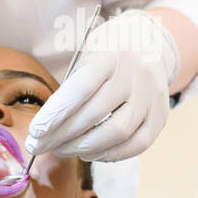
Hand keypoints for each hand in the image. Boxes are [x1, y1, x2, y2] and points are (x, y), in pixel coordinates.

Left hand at [24, 9, 179, 162]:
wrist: (149, 43)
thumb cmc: (107, 52)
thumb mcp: (87, 53)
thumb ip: (71, 86)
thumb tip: (46, 128)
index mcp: (112, 54)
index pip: (81, 89)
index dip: (56, 114)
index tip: (36, 132)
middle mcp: (136, 75)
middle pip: (95, 115)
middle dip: (62, 136)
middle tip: (40, 146)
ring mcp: (152, 96)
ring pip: (117, 134)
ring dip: (83, 148)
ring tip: (62, 149)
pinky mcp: (161, 115)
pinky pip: (137, 144)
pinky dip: (110, 154)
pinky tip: (90, 153)